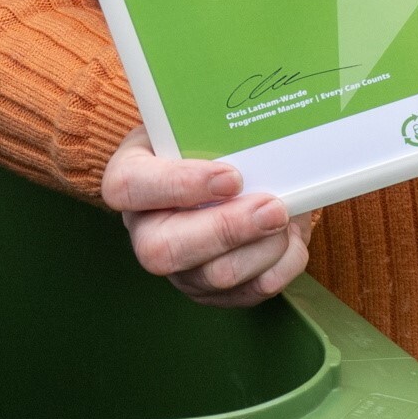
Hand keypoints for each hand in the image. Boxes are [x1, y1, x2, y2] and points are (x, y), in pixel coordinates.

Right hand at [100, 138, 311, 307]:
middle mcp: (143, 231)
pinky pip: (248, 293)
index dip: (180, 186)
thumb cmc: (203, 145)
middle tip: (272, 207)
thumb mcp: (195, 125)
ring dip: (262, 249)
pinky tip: (289, 239)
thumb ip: (212, 130)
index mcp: (129, 179)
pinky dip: (281, 266)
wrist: (219, 173)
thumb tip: (258, 131)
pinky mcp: (211, 291)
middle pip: (165, 249)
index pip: (130, 187)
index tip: (232, 177)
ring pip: (215, 276)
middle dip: (227, 230)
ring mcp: (176, 268)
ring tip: (285, 217)